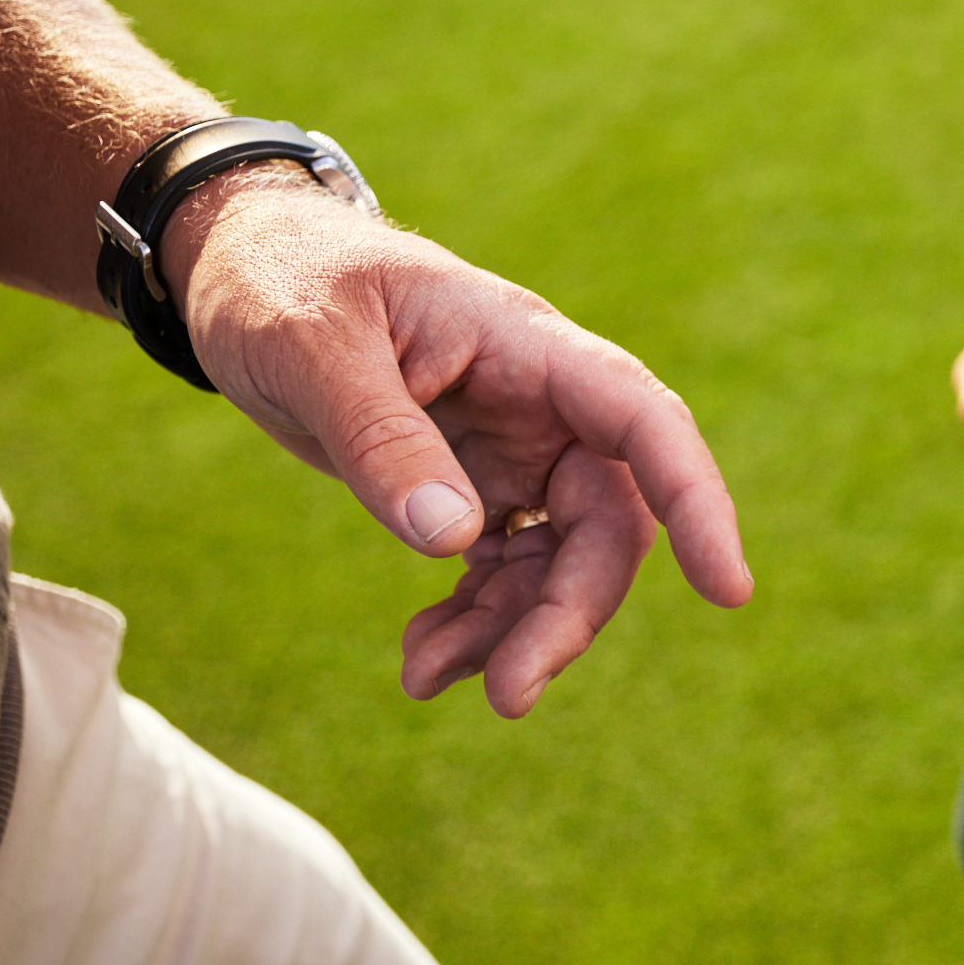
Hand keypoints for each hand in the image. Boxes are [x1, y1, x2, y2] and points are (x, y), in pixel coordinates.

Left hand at [165, 178, 751, 716]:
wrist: (237, 269)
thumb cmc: (281, 279)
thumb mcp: (311, 348)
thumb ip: (382, 438)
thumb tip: (452, 540)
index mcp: (528, 347)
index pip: (643, 423)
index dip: (694, 503)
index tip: (726, 590)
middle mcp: (542, 404)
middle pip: (605, 523)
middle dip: (567, 614)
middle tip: (507, 695)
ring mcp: (513, 449)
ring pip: (559, 563)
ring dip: (511, 632)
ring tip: (423, 676)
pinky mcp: (473, 485)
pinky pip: (504, 570)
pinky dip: (475, 622)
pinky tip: (424, 654)